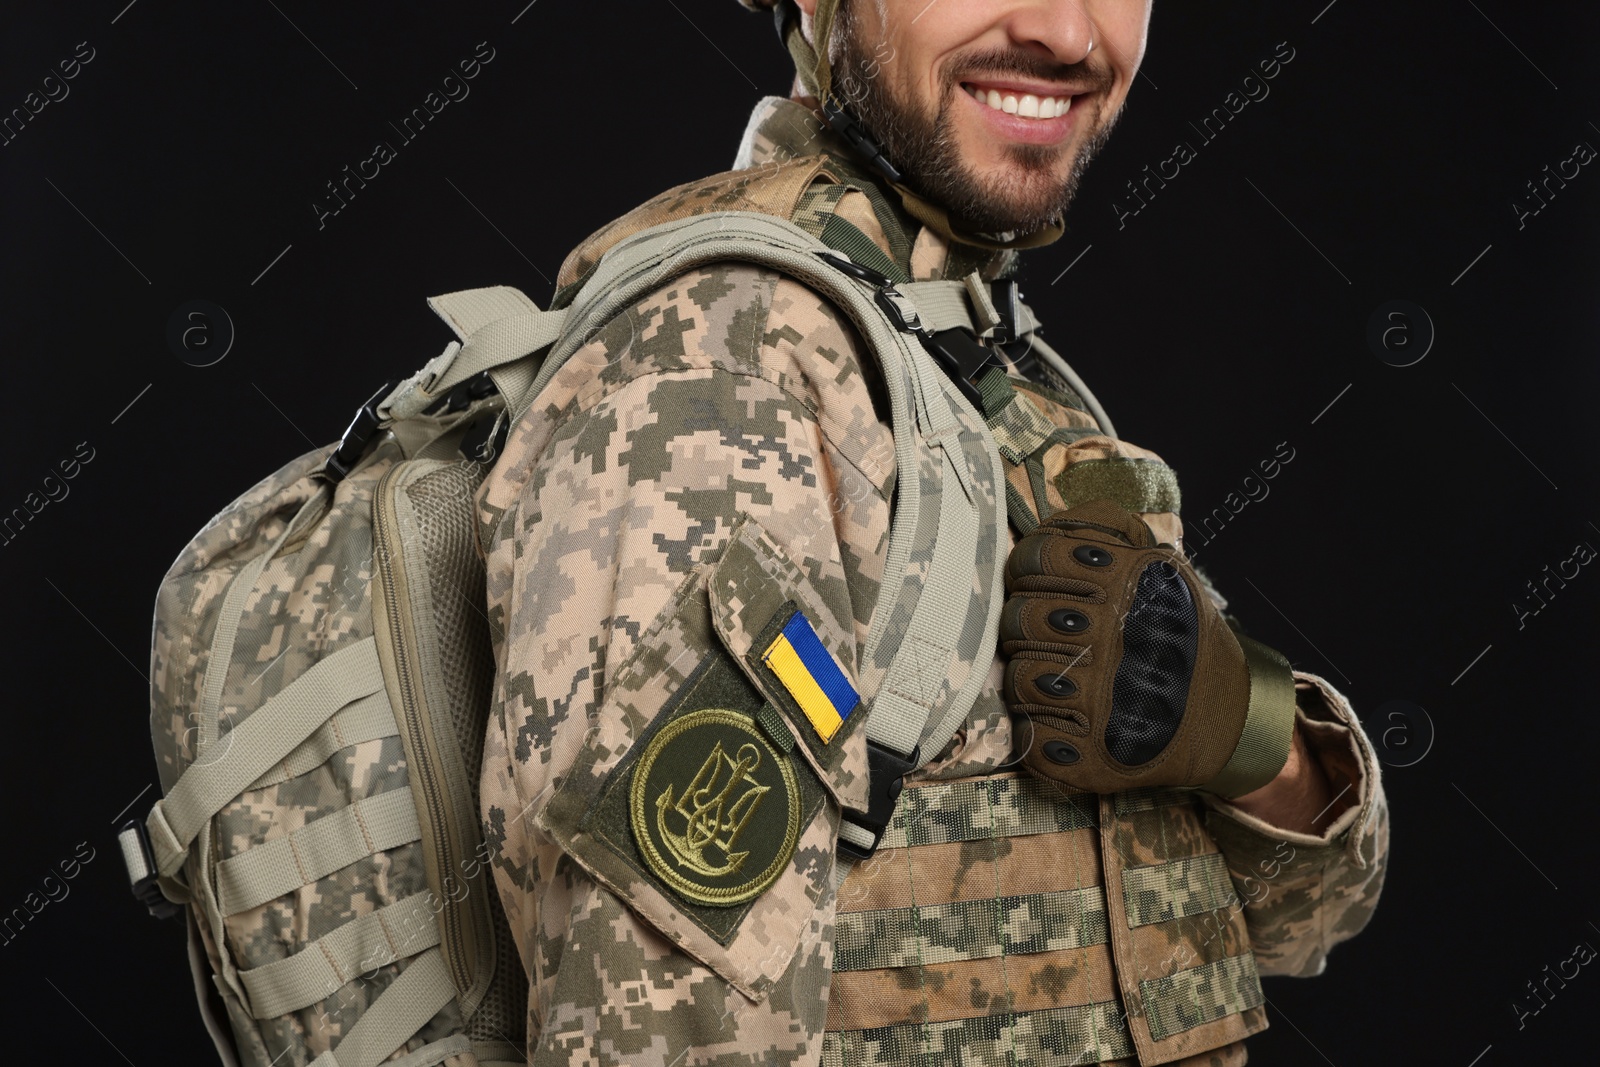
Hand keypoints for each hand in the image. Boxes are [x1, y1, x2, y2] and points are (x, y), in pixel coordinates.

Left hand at [1000, 499, 1297, 797]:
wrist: (1227, 715)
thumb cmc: (1177, 634)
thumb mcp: (1159, 565)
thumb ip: (1105, 532)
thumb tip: (1049, 522)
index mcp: (1124, 581)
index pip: (1033, 558)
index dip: (1027, 570)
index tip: (1042, 586)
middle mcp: (1111, 635)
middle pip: (1017, 618)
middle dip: (1026, 626)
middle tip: (1055, 637)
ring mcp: (1099, 700)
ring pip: (1019, 678)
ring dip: (1033, 679)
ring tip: (1064, 677)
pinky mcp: (1090, 758)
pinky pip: (1030, 737)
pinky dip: (1040, 731)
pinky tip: (1067, 721)